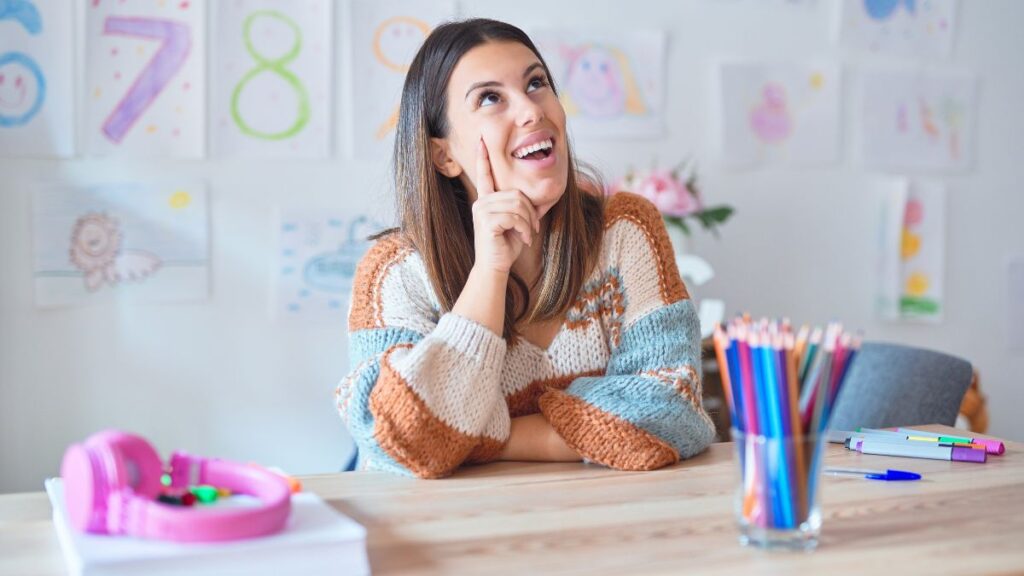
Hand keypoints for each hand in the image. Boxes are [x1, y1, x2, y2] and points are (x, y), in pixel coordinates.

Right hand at [471, 138, 539, 273]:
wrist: (495, 267)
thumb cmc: (506, 245)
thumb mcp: (519, 223)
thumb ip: (525, 207)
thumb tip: (543, 195)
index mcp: (487, 199)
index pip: (484, 174)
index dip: (483, 157)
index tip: (482, 139)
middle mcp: (481, 202)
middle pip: (516, 194)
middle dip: (530, 212)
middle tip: (532, 229)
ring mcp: (481, 210)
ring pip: (517, 205)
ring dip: (529, 222)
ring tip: (528, 234)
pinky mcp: (486, 221)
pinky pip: (514, 216)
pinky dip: (525, 229)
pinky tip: (524, 239)